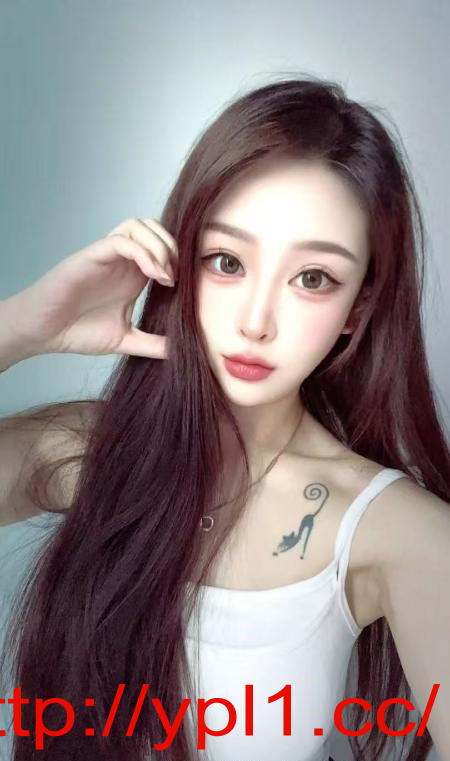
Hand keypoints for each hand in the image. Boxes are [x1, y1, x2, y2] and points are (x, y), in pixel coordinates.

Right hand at [4, 218, 177, 360]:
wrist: (44, 333)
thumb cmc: (77, 331)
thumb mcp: (126, 340)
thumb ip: (153, 344)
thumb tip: (181, 352)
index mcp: (133, 275)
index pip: (163, 247)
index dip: (179, 261)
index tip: (184, 288)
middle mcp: (122, 261)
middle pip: (154, 228)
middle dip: (172, 247)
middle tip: (175, 278)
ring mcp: (107, 256)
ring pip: (139, 225)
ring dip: (158, 245)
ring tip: (164, 275)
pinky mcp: (92, 256)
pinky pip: (122, 240)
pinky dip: (143, 252)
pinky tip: (153, 275)